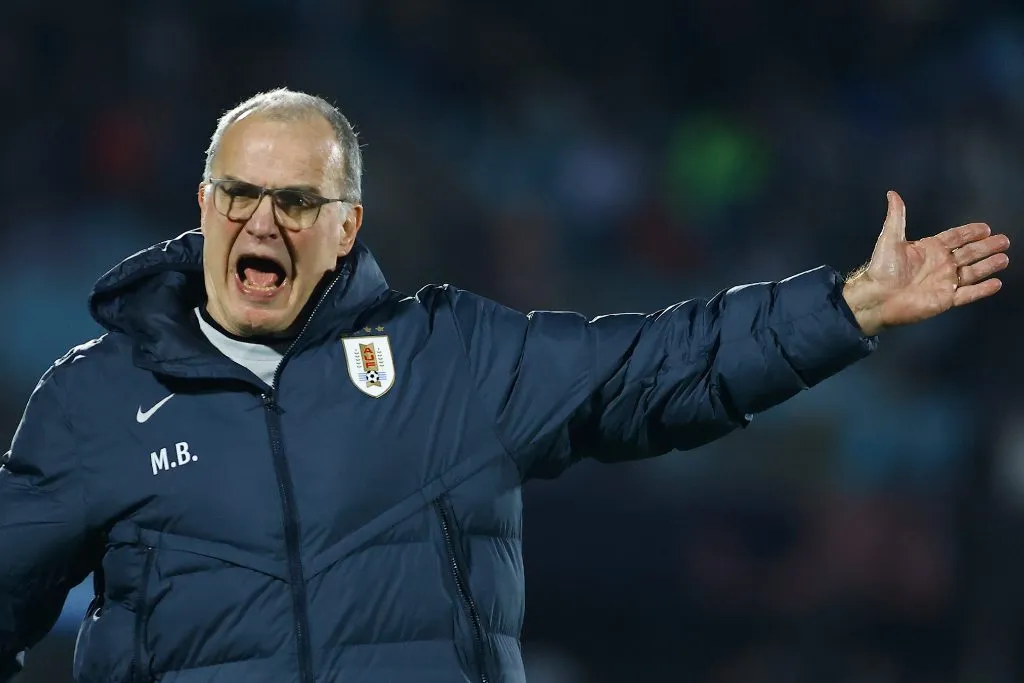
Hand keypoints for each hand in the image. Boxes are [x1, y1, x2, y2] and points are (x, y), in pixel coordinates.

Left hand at [842, 190, 1009, 335]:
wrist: (877, 298)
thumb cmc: (883, 268)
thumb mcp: (890, 239)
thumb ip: (896, 217)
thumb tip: (892, 193)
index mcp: (930, 249)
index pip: (955, 237)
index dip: (970, 232)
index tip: (986, 228)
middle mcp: (940, 264)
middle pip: (969, 253)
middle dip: (986, 247)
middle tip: (1004, 240)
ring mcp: (944, 282)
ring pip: (972, 272)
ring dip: (988, 265)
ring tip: (1004, 258)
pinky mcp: (946, 300)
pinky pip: (969, 294)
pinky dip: (982, 290)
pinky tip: (997, 283)